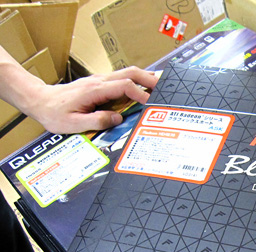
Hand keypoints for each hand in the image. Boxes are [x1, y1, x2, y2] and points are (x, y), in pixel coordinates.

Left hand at [24, 67, 158, 133]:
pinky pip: (121, 80)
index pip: (123, 86)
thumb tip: (117, 118)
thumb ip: (96, 121)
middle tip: (165, 88)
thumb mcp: (73, 124)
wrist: (39, 100)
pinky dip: (136, 83)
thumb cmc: (54, 113)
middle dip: (149, 78)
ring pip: (127, 74)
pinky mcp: (100, 85)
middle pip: (130, 73)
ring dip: (144, 78)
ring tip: (160, 88)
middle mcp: (99, 82)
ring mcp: (100, 81)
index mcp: (94, 90)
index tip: (150, 104)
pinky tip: (143, 91)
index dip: (140, 93)